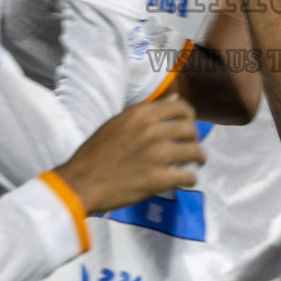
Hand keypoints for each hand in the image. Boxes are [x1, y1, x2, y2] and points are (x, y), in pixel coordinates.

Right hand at [50, 94, 205, 213]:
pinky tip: (185, 180)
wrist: (81, 182)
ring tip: (196, 163)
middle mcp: (153, 131)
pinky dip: (190, 178)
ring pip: (194, 152)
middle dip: (195, 139)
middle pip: (191, 130)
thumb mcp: (117, 123)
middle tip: (191, 146)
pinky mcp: (158, 179)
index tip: (188, 124)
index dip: (189, 117)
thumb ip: (146, 111)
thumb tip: (174, 98)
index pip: (181, 107)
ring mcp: (157, 155)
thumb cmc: (94, 153)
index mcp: (141, 115)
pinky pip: (187, 176)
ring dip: (199, 158)